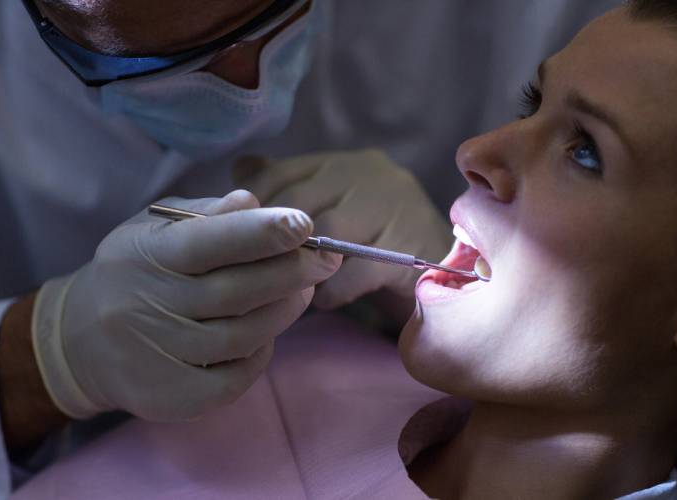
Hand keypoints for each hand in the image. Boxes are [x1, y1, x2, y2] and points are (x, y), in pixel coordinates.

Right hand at [32, 190, 340, 420]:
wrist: (81, 340)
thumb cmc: (136, 270)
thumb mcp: (155, 228)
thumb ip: (207, 215)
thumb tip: (252, 202)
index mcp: (149, 255)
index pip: (209, 243)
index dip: (261, 234)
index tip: (305, 223)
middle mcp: (150, 306)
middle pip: (237, 292)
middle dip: (292, 272)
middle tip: (327, 257)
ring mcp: (160, 356)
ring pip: (242, 336)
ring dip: (284, 310)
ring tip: (304, 289)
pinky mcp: (173, 396)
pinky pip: (235, 377)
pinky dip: (261, 352)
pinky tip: (266, 331)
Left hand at [233, 150, 451, 309]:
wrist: (448, 272)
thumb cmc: (376, 243)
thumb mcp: (333, 209)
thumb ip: (290, 188)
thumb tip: (241, 169)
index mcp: (346, 163)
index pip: (282, 174)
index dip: (251, 209)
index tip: (229, 241)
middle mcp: (372, 174)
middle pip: (302, 205)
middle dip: (272, 244)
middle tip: (247, 274)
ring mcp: (397, 205)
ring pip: (330, 235)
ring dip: (300, 268)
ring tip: (283, 290)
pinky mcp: (413, 243)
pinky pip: (358, 270)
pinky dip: (333, 291)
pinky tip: (322, 302)